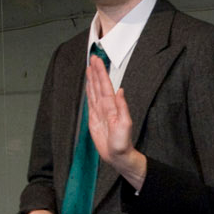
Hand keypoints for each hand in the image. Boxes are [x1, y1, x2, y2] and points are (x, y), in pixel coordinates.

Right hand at [85, 54, 147, 188]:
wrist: (118, 156)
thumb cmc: (122, 143)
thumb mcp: (125, 125)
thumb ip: (122, 107)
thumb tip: (121, 91)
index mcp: (112, 106)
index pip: (105, 85)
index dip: (101, 73)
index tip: (97, 61)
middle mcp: (106, 107)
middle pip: (99, 85)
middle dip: (96, 71)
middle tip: (93, 58)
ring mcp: (99, 112)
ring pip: (94, 91)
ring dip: (91, 79)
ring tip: (89, 68)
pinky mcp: (94, 119)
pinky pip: (90, 102)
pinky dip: (89, 92)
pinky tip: (88, 85)